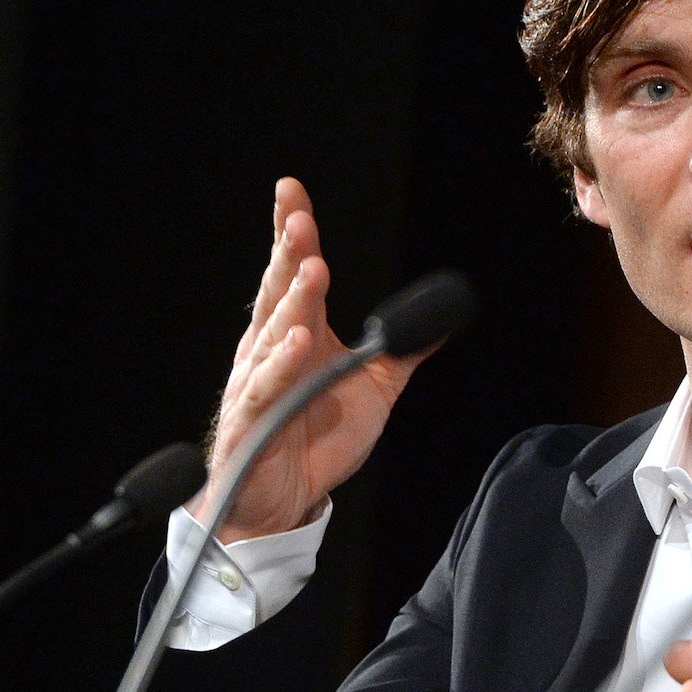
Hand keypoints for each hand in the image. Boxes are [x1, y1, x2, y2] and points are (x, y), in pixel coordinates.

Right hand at [195, 178, 436, 541]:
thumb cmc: (319, 440)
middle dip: (288, 253)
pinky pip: (267, 385)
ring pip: (273, 330)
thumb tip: (440, 318)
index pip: (293, 273)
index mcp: (298, 333)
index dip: (291, 232)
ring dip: (293, 300)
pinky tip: (298, 337)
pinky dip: (282, 361)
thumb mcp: (375, 388)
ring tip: (313, 269)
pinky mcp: (251, 419)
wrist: (284, 501)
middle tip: (299, 219)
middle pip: (279, 291)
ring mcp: (257, 382)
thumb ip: (401, 350)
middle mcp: (271, 349)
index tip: (291, 191)